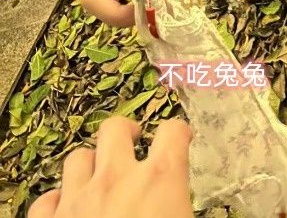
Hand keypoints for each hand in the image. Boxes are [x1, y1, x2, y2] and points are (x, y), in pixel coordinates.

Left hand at [27, 116, 193, 217]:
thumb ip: (184, 212)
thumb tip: (187, 210)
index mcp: (160, 179)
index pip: (173, 132)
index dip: (179, 133)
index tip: (180, 140)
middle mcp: (116, 179)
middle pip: (115, 130)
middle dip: (126, 134)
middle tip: (135, 145)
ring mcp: (77, 200)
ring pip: (77, 158)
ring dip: (91, 165)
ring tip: (101, 178)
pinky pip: (46, 199)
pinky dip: (57, 201)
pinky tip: (68, 210)